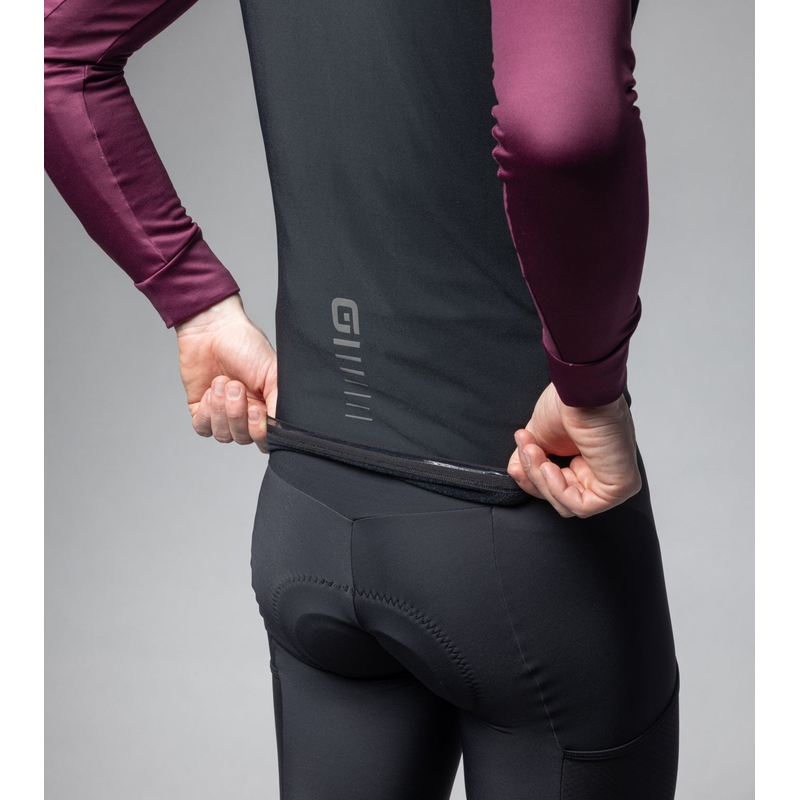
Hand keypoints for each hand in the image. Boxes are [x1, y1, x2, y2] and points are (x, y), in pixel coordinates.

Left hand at [175, 293, 277, 452]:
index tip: (257, 411)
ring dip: (221, 409)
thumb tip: (280, 429)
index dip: (259, 432)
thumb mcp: (273, 374)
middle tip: (236, 387)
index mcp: (266, 408)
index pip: (265, 439)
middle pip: (243, 438)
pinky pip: (203, 428)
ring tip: (221, 383)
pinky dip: (206, 412)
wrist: (213, 329)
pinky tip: (210, 391)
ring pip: (223, 435)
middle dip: (237, 414)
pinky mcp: (200, 409)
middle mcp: (245, 414)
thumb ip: (280, 403)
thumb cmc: (246, 345)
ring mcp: (222, 413)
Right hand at [507, 382, 640, 517]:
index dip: (533, 479)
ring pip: (569, 505)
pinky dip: (559, 491)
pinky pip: (583, 506)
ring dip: (543, 480)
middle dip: (535, 477)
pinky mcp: (621, 486)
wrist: (580, 390)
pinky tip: (549, 468)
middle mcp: (601, 470)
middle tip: (526, 452)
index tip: (517, 463)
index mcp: (586, 459)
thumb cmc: (568, 402)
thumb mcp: (539, 436)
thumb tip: (517, 472)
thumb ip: (529, 459)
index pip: (557, 487)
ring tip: (534, 453)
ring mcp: (613, 479)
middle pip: (560, 497)